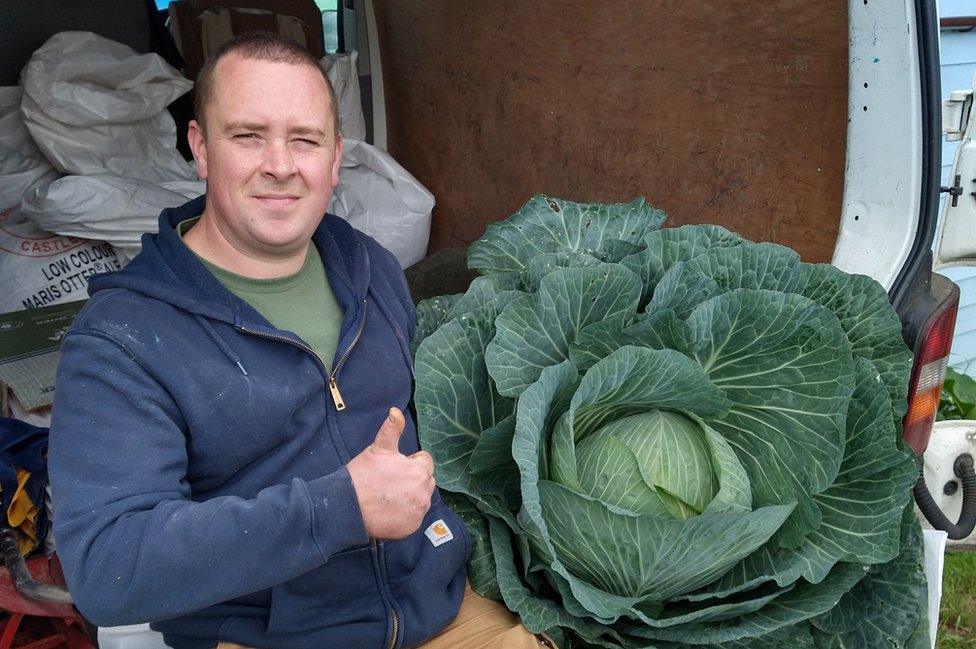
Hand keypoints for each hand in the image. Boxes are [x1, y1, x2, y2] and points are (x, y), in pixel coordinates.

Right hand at [346, 407, 435, 538]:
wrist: (348, 507)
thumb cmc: (363, 475)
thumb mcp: (378, 449)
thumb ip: (392, 429)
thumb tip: (395, 410)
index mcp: (419, 471)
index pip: (425, 461)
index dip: (410, 462)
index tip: (394, 467)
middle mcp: (424, 493)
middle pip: (425, 480)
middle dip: (413, 478)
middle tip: (390, 481)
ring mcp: (419, 511)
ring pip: (421, 498)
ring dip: (411, 495)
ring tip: (389, 496)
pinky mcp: (412, 527)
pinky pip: (415, 516)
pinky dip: (406, 513)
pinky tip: (390, 510)